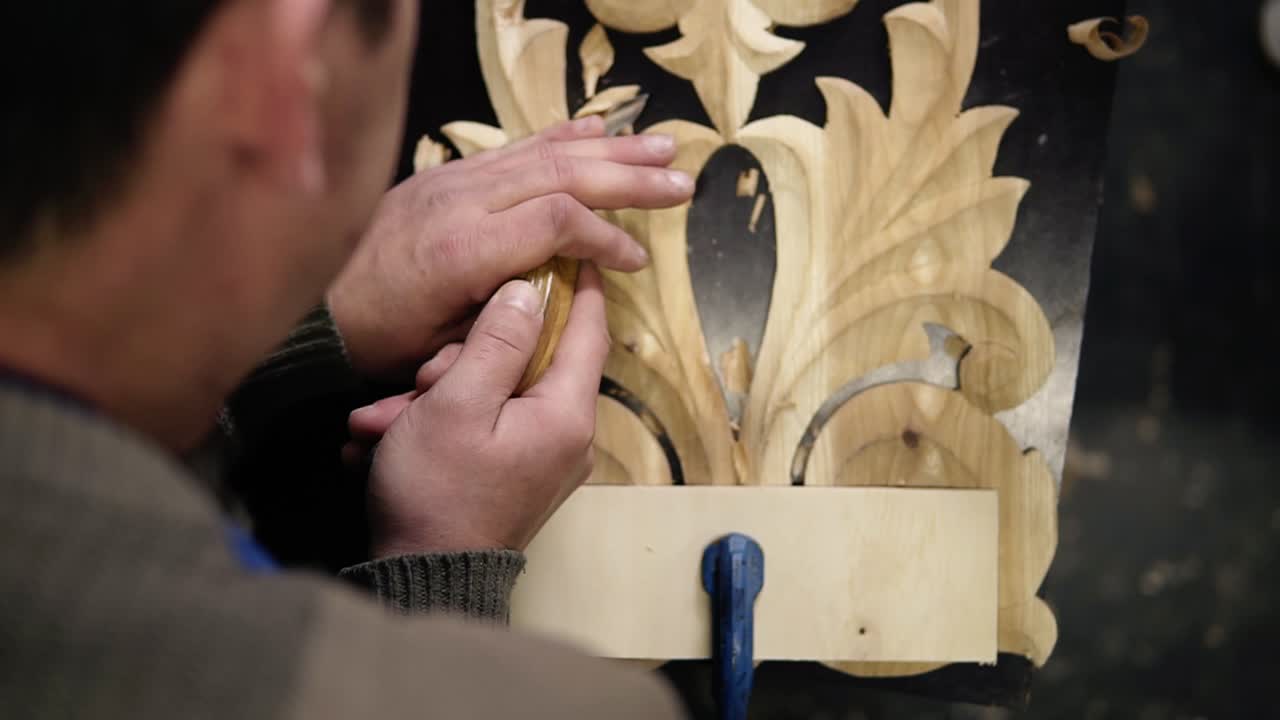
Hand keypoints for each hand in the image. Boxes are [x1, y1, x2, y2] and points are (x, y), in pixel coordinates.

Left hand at [327, 117, 691, 375]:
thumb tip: (567, 287)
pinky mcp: (443, 174)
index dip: (606, 238)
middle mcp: (459, 200)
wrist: (315, 310)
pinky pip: (510, 147)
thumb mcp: (449, 346)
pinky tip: (596, 129)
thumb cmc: (383, 342)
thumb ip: (512, 314)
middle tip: (681, 182)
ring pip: (541, 151)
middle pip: (562, 173)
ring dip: (606, 149)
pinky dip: (558, 137)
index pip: (558, 220)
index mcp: (464, 249)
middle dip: (627, 178)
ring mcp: (450, 180)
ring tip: (659, 146)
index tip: (635, 263)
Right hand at [355, 264, 608, 555]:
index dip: (581, 286)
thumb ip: (495, 341)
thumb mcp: (457, 402)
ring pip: (494, 395)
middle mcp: (566, 437)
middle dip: (463, 359)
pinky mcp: (514, 476)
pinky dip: (440, 425)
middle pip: (526, 363)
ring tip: (383, 420)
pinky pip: (484, 429)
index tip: (571, 249)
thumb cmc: (438, 493)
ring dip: (437, 396)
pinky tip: (389, 436)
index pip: (588, 331)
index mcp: (566, 414)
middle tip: (420, 379)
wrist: (422, 578)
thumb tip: (529, 291)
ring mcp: (541, 459)